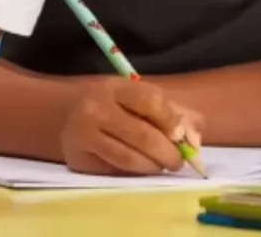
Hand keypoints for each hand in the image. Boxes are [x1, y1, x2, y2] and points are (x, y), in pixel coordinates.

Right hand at [60, 78, 203, 175]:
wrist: (65, 113)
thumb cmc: (111, 104)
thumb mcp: (136, 96)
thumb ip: (171, 110)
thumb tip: (195, 135)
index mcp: (115, 87)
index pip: (150, 101)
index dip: (172, 120)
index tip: (183, 137)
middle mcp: (96, 108)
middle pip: (142, 135)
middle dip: (168, 153)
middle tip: (178, 162)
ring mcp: (84, 135)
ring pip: (129, 158)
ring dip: (153, 167)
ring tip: (161, 166)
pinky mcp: (78, 159)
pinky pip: (114, 170)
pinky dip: (133, 173)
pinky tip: (139, 169)